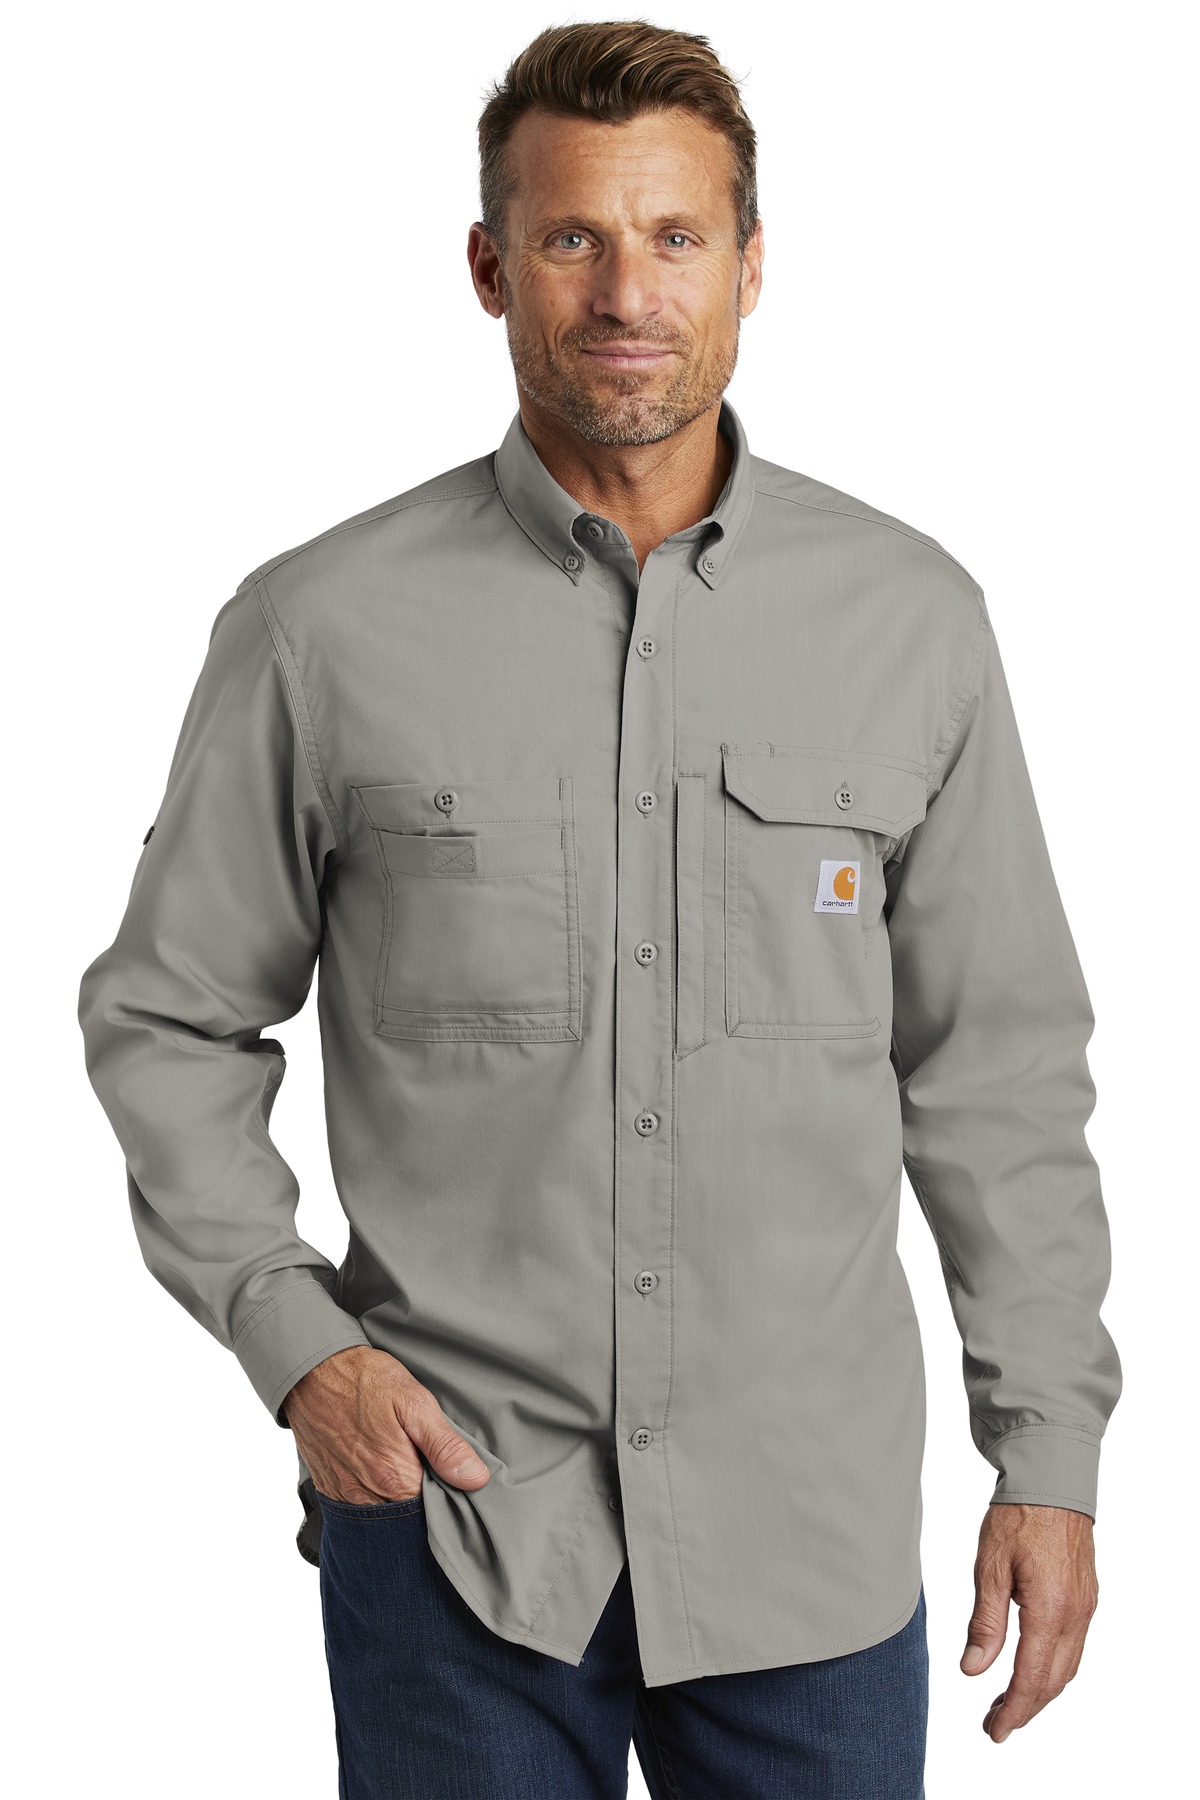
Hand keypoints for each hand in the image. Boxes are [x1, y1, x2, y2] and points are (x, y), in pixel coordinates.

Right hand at [280, 1345, 490, 1503]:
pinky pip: (359, 1510)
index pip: (436, 1511)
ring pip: (384, 1517)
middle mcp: (367, 1496)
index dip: (450, 1496)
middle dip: (425, 1504)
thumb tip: (475, 1479)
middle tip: (432, 1470)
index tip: (456, 1478)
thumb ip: (444, 1445)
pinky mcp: (329, 1488)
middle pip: (409, 1519)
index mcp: (394, 1477)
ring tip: (408, 1469)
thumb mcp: (413, 1401)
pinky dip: (375, 1499)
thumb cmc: (363, 1380)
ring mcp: (345, 1495)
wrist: (310, 1370)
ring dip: (400, 1502)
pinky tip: (383, 1473)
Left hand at [960, 1502, 1098, 1742]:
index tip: (994, 1730)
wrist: (1053, 1481)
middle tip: (995, 1725)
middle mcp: (1075, 1615)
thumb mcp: (990, 1567)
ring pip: (1067, 1668)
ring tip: (1008, 1703)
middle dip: (1025, 1708)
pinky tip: (1031, 1669)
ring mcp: (1086, 1607)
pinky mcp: (1087, 1597)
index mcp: (1050, 1610)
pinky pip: (1073, 1647)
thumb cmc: (1018, 1517)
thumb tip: (974, 1670)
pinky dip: (1053, 1668)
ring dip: (1040, 1691)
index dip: (1013, 1710)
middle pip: (1053, 1681)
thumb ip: (985, 1623)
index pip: (1031, 1677)